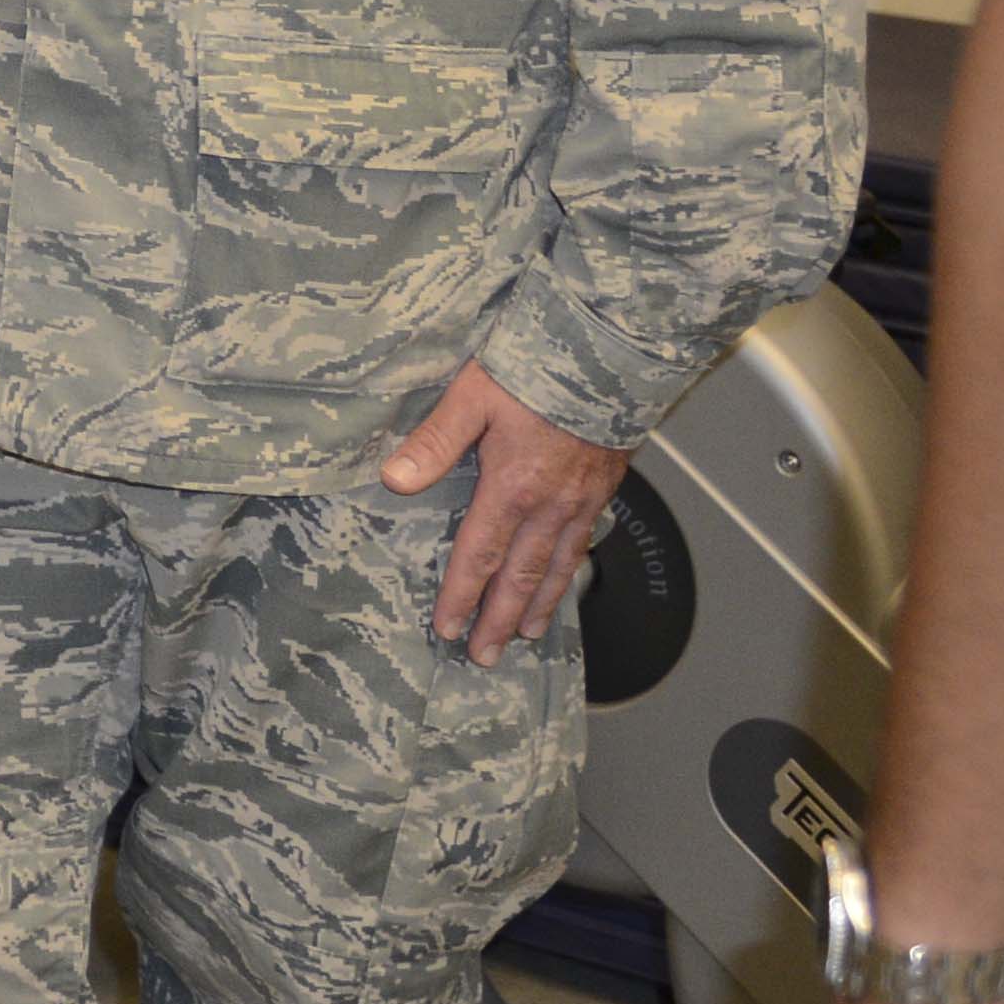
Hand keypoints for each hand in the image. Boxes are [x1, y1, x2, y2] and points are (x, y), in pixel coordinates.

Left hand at [380, 358, 625, 660]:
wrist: (609, 348)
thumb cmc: (538, 365)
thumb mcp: (472, 395)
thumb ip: (434, 441)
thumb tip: (394, 480)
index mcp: (511, 487)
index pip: (479, 556)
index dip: (463, 596)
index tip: (449, 629)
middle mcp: (550, 503)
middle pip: (522, 576)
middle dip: (501, 619)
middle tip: (486, 656)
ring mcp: (582, 498)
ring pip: (559, 566)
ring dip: (541, 605)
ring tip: (528, 635)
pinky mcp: (606, 484)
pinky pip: (586, 540)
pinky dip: (573, 568)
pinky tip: (567, 576)